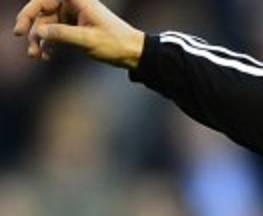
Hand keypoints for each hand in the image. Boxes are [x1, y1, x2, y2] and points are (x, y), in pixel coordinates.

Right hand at [13, 0, 142, 68]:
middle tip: (29, 49)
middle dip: (33, 31)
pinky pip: (55, 32)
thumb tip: (38, 31)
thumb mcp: (87, 40)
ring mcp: (73, 16)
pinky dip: (49, 43)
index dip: (28, 13)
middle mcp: (73, 4)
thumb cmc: (115, 43)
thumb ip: (62, 34)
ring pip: (47, 24)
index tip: (20, 31)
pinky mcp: (75, 27)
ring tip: (36, 56)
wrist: (134, 53)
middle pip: (41, 13)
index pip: (43, 0)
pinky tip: (47, 56)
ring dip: (39, 40)